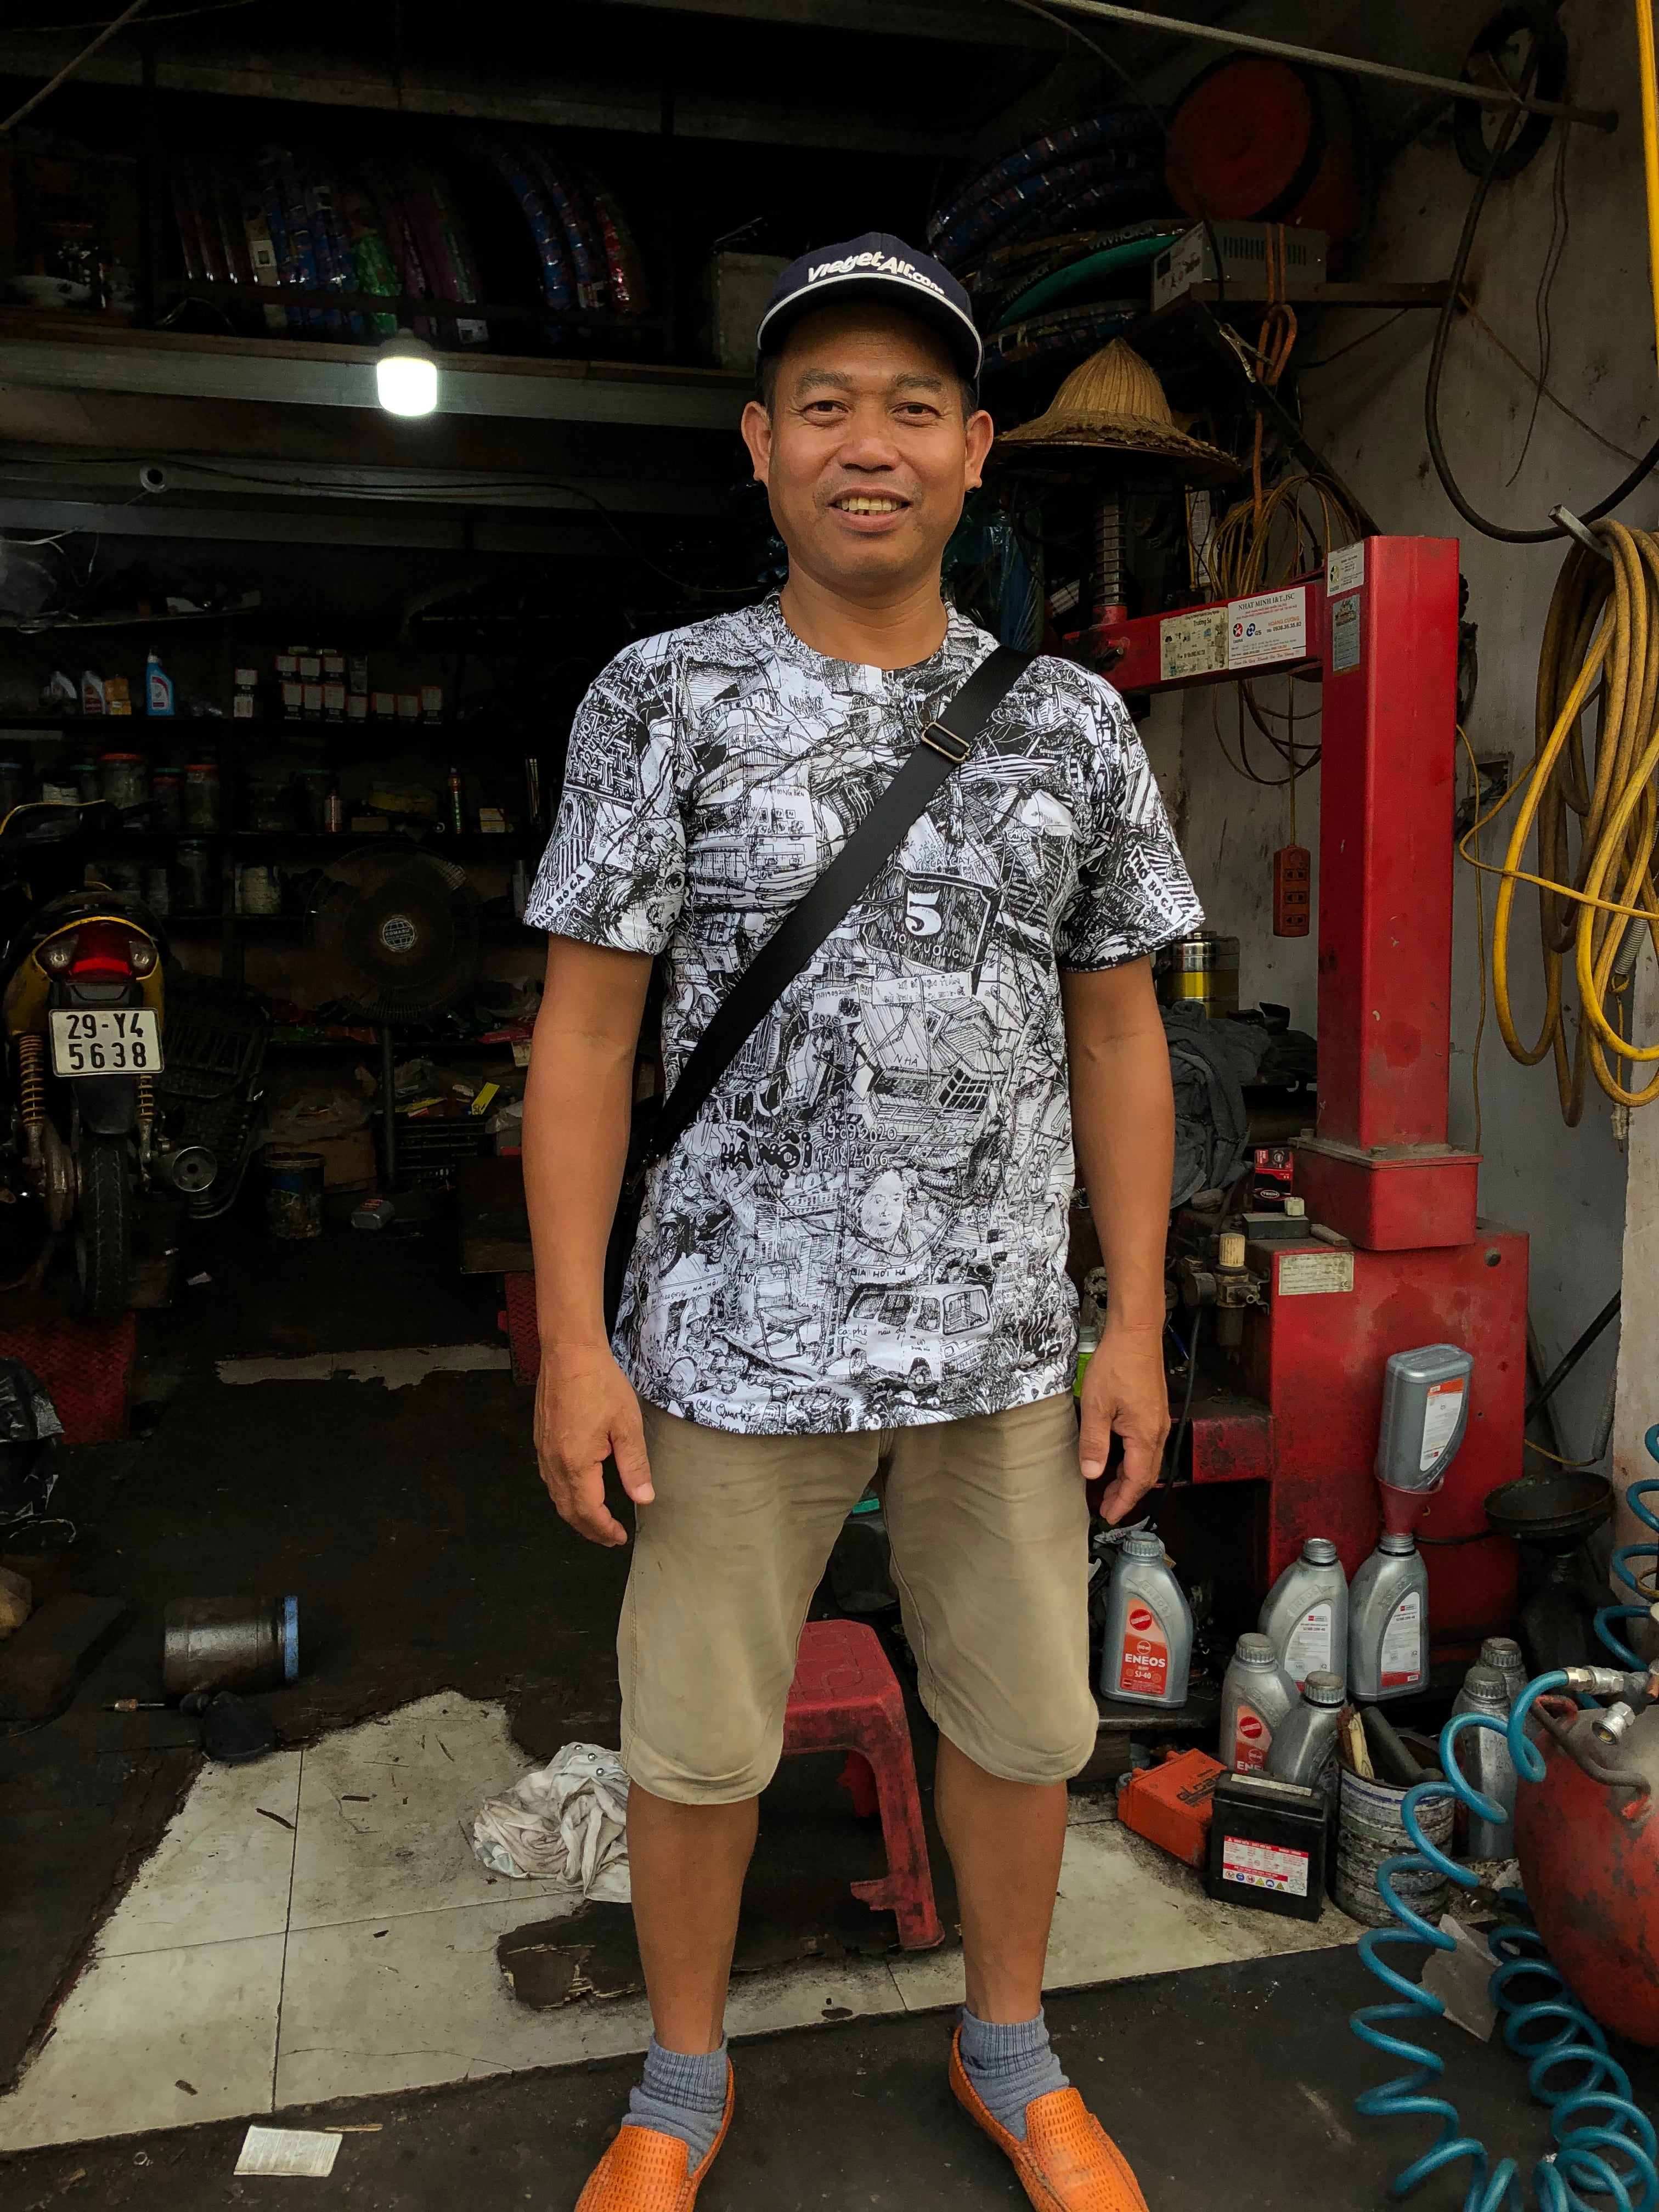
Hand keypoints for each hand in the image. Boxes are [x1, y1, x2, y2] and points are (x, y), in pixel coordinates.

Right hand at [534, 1343, 653, 1547]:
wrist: (568, 1353)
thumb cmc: (600, 1385)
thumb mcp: (627, 1425)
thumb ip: (634, 1466)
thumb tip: (643, 1499)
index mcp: (576, 1463)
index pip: (589, 1511)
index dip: (604, 1529)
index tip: (619, 1538)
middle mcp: (554, 1463)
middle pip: (568, 1510)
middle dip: (588, 1529)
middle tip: (609, 1538)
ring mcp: (543, 1452)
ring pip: (555, 1496)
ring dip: (575, 1514)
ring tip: (595, 1521)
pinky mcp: (540, 1439)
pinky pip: (549, 1479)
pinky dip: (564, 1495)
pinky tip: (577, 1492)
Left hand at [1079, 1322, 1170, 1524]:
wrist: (1136, 1335)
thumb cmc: (1117, 1365)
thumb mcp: (1096, 1405)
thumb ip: (1094, 1442)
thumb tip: (1092, 1473)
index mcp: (1145, 1436)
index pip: (1135, 1481)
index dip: (1122, 1502)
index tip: (1109, 1516)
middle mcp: (1157, 1432)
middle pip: (1145, 1476)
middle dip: (1126, 1495)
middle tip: (1107, 1508)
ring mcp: (1157, 1422)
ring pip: (1147, 1462)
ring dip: (1129, 1478)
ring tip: (1108, 1488)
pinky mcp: (1153, 1412)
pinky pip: (1146, 1446)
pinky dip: (1132, 1461)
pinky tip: (1117, 1459)